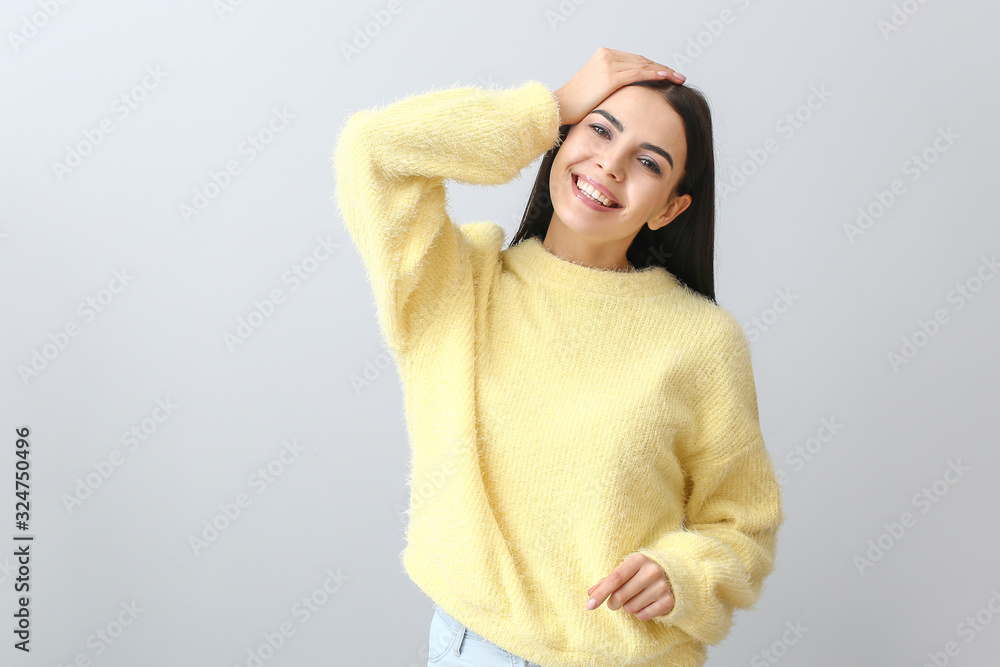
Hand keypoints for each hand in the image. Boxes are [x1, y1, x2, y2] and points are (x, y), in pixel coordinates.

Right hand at [553, 47, 685, 125]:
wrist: (557, 107)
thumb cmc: (574, 105)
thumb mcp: (595, 91)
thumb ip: (611, 87)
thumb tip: (625, 97)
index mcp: (603, 57)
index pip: (635, 60)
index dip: (652, 67)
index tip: (666, 75)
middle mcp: (607, 56)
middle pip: (642, 60)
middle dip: (662, 68)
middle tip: (678, 76)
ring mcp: (609, 64)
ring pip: (643, 65)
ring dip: (663, 71)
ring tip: (678, 78)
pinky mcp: (610, 75)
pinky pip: (638, 73)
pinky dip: (654, 75)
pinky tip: (666, 78)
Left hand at [586, 553, 674, 620]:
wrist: (672, 576)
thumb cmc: (639, 574)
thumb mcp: (625, 572)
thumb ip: (607, 581)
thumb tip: (590, 593)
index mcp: (638, 560)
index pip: (615, 578)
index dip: (601, 593)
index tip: (589, 605)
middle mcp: (652, 571)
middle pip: (621, 596)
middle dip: (612, 603)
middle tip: (614, 603)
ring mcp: (662, 586)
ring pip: (630, 608)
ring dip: (627, 608)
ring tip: (633, 600)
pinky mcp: (668, 601)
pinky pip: (643, 615)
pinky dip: (639, 613)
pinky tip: (645, 604)